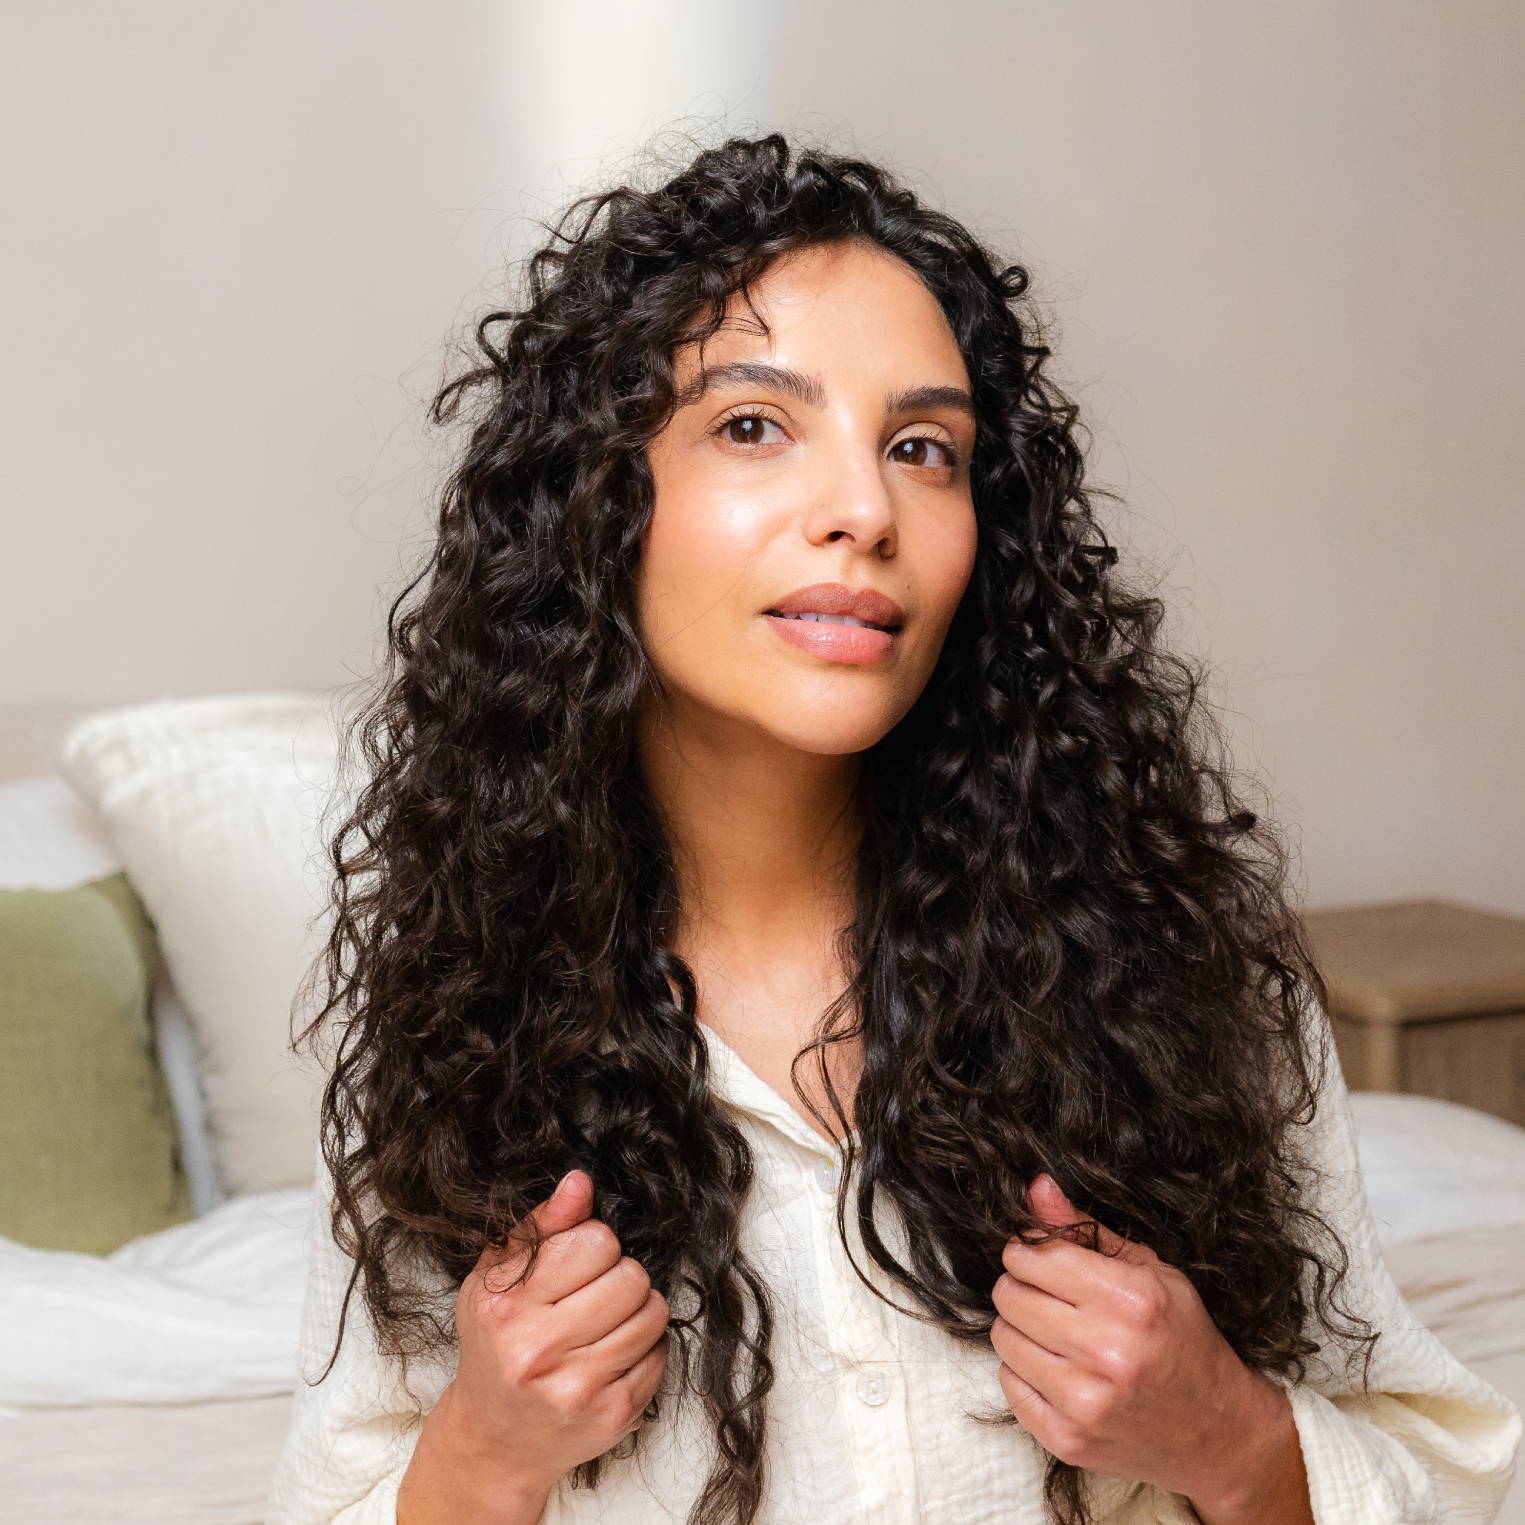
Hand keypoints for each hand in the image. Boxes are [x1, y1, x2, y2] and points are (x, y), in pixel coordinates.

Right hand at [444, 1169, 671, 1494]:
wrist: (493, 1441)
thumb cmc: (496, 1346)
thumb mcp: (497, 1279)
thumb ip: (541, 1226)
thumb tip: (581, 1182)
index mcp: (507, 1309)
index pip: (594, 1242)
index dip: (594, 1246)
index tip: (576, 1265)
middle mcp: (539, 1352)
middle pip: (631, 1278)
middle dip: (620, 1277)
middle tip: (593, 1296)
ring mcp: (579, 1389)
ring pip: (653, 1314)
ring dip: (637, 1311)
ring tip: (605, 1324)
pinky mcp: (614, 1416)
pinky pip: (661, 1354)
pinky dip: (644, 1348)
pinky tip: (611, 1356)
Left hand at [990, 1173, 1274, 1501]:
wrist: (1219, 1434)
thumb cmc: (1184, 1341)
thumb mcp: (1151, 1272)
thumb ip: (1086, 1229)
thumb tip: (1035, 1188)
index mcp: (1130, 1301)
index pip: (1035, 1256)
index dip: (1029, 1250)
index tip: (1040, 1257)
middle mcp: (1106, 1352)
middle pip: (1010, 1295)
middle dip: (1020, 1285)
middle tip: (1047, 1294)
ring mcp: (1084, 1402)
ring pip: (1003, 1337)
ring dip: (1019, 1327)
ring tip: (1054, 1332)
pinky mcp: (1066, 1439)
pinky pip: (1008, 1385)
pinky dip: (1023, 1370)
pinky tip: (1056, 1368)